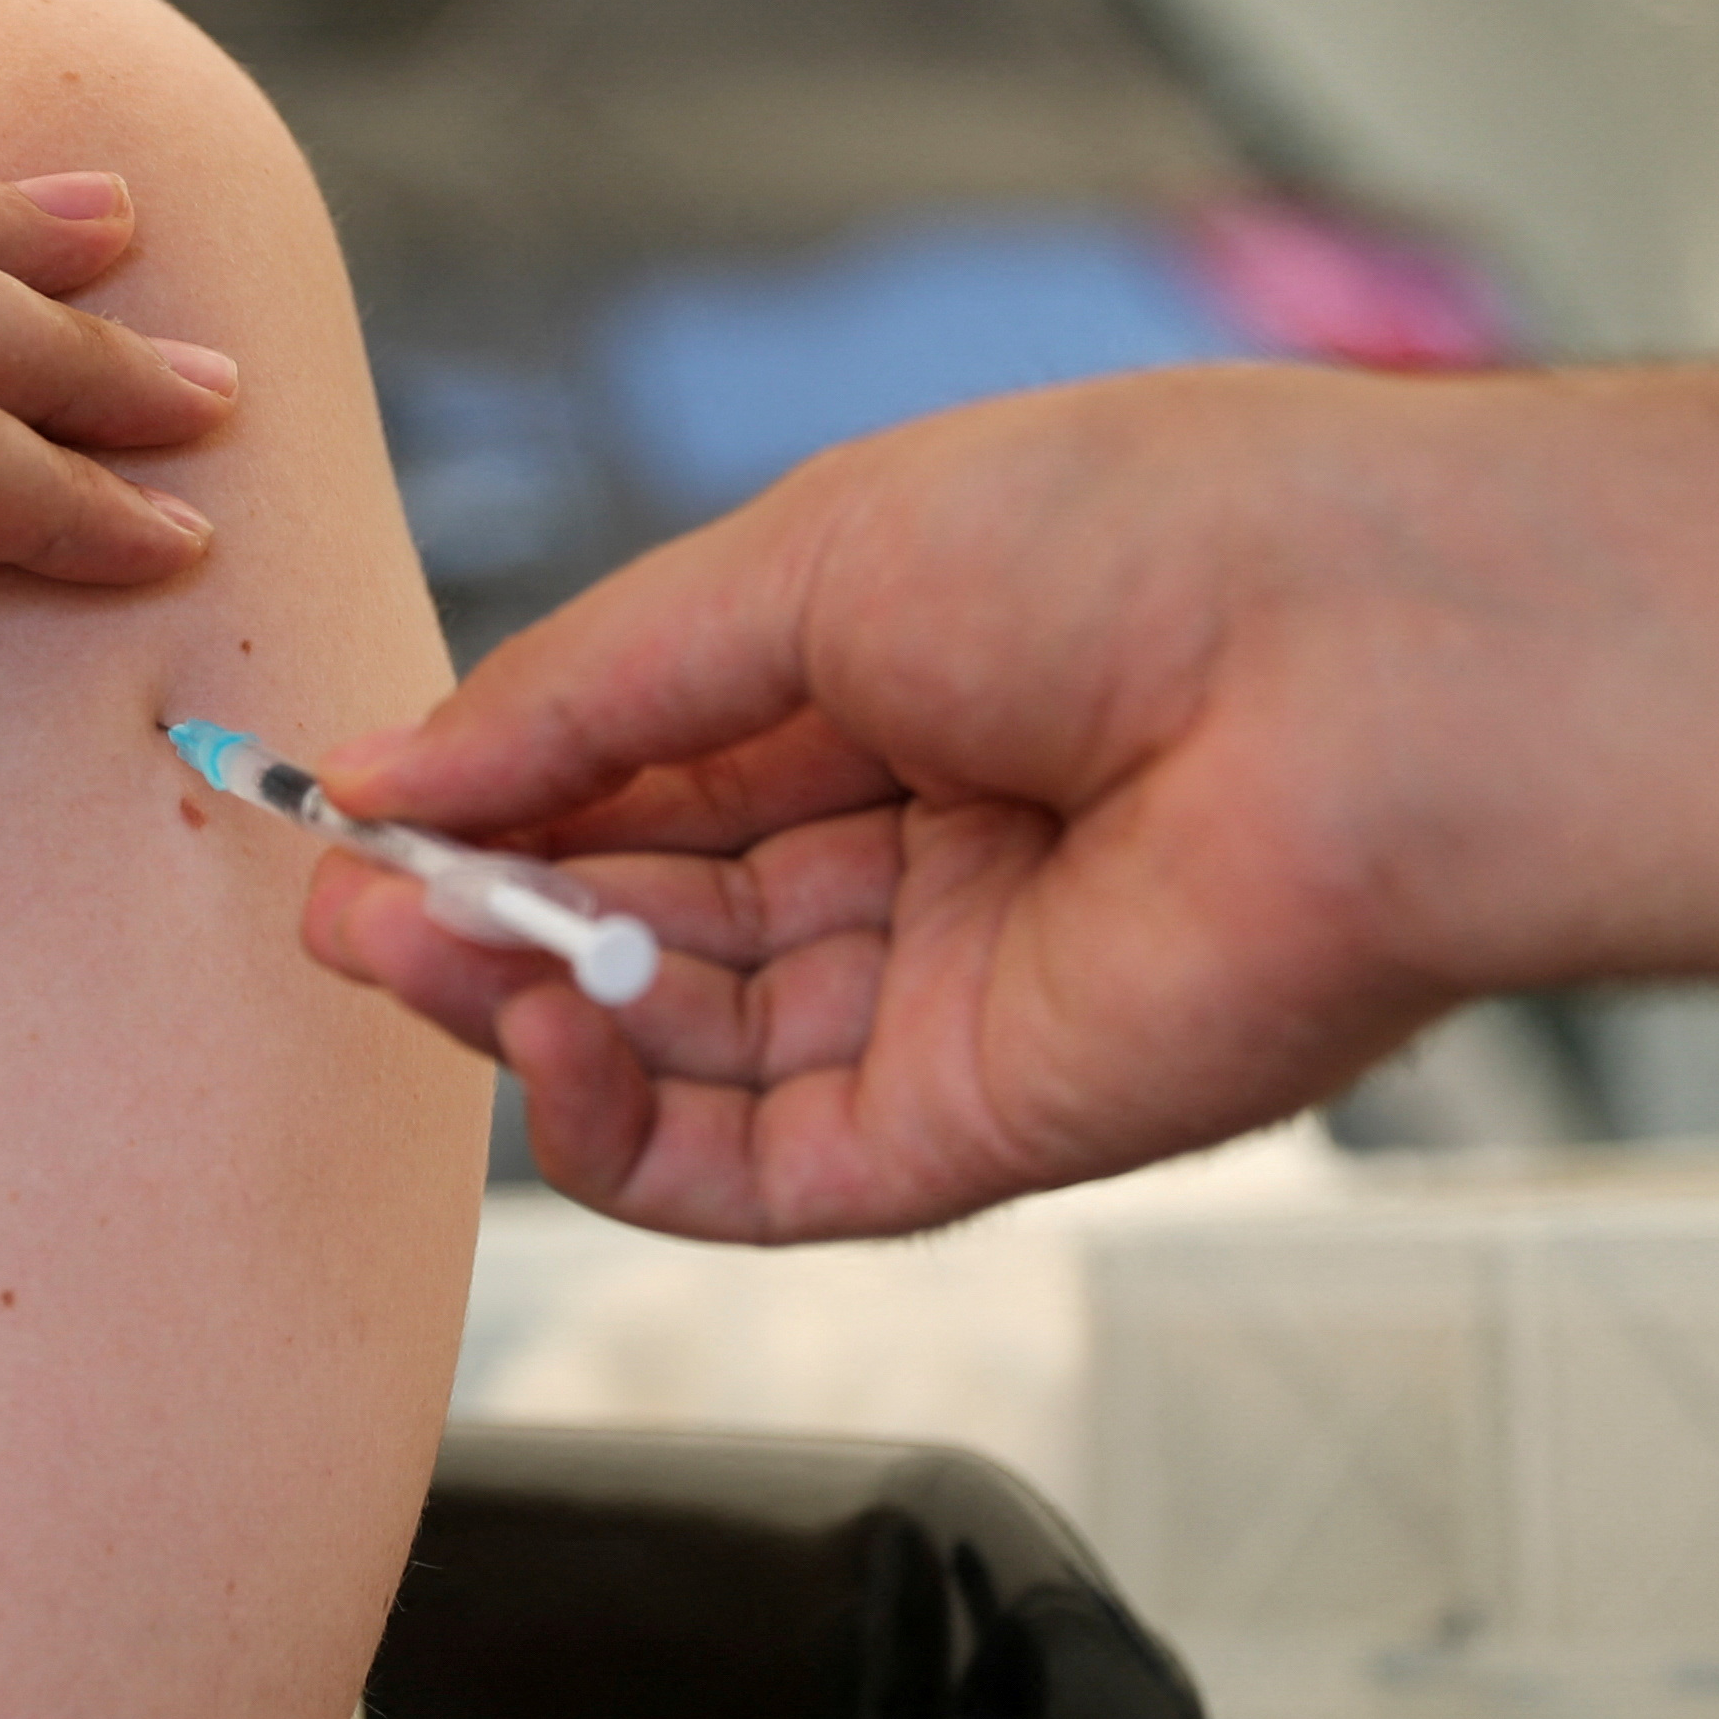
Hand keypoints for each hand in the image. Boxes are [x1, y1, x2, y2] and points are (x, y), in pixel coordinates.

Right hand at [299, 370, 1509, 1239]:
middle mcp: (924, 853)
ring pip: (680, 1055)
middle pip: (646, 924)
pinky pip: (756, 1174)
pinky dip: (622, 1129)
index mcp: (902, 688)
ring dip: (523, 1011)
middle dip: (480, 916)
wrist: (1378, 667)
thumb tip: (396, 773)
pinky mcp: (978, 1131)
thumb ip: (591, 691)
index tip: (354, 806)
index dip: (498, 797)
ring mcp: (949, 1001)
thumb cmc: (1151, 544)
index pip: (651, 775)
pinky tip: (545, 1040)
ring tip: (410, 955)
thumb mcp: (811, 558)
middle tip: (340, 910)